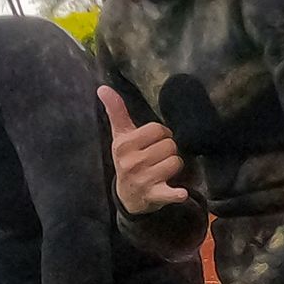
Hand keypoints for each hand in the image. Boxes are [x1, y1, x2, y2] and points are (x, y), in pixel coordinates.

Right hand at [99, 86, 190, 213]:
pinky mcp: (154, 195)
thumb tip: (103, 88)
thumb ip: (115, 111)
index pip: (158, 129)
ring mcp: (143, 180)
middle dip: (168, 150)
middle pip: (170, 145)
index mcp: (124, 144)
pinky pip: (170, 192)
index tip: (154, 142)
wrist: (127, 196)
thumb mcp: (119, 136)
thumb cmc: (127, 160)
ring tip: (163, 170)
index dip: (161, 134)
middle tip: (158, 158)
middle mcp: (132, 162)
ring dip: (174, 166)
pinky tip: (181, 193)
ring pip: (176, 162)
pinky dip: (176, 194)